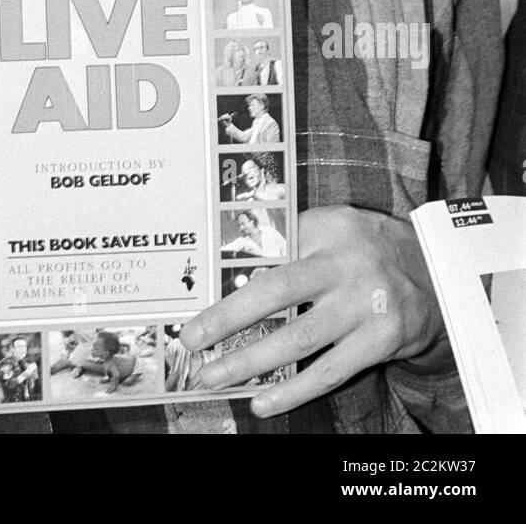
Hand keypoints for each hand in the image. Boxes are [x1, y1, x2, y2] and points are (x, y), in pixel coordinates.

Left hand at [181, 206, 452, 414]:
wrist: (436, 274)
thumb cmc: (366, 251)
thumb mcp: (335, 230)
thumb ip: (292, 241)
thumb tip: (232, 271)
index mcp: (328, 228)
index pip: (271, 246)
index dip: (230, 270)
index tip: (194, 291)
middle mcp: (345, 263)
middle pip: (275, 290)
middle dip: (227, 317)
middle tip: (192, 339)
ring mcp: (363, 304)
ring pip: (297, 338)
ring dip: (250, 362)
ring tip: (214, 376)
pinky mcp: (379, 341)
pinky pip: (327, 371)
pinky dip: (292, 390)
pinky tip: (263, 401)